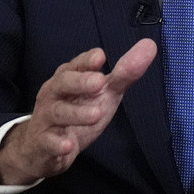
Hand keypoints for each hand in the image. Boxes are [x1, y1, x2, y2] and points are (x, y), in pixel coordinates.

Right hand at [0, 38, 156, 185]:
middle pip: (62, 83)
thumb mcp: (104, 93)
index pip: (76, 64)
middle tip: (99, 82)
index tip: (100, 56)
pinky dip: (57, 143)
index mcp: (68, 77)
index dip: (86, 60)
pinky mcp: (43, 143)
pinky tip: (68, 145)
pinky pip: (48, 142)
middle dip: (80, 82)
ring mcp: (47, 118)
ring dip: (76, 113)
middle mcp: (54, 94)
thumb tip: (150, 46)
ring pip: (58, 112)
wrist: (44, 148)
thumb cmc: (77, 112)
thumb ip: (124, 72)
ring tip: (96, 114)